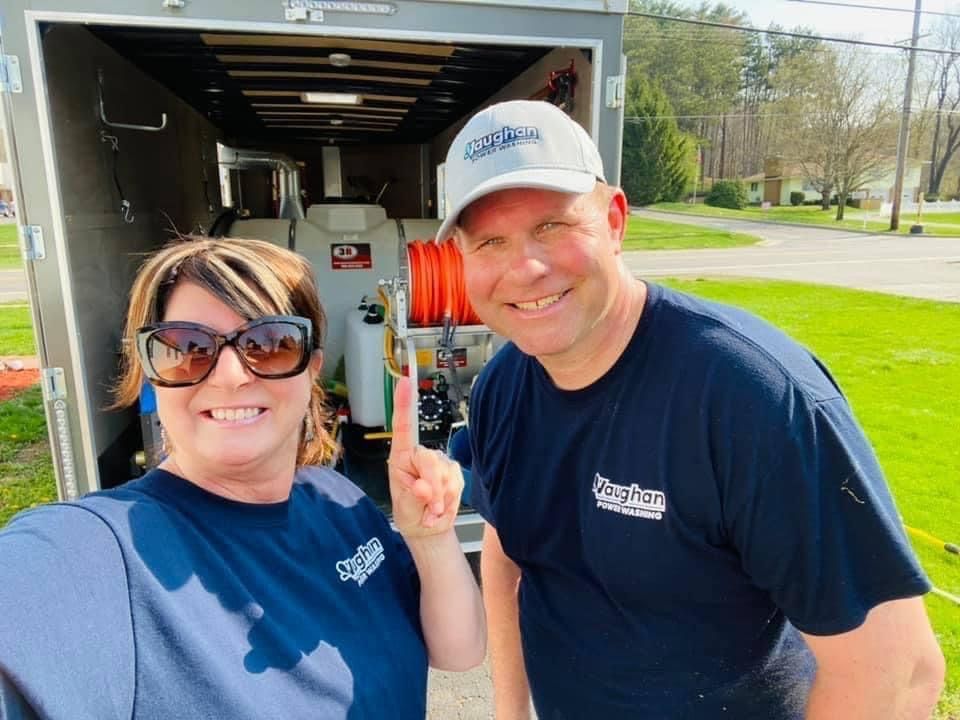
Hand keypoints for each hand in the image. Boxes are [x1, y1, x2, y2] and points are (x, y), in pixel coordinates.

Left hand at [388, 376, 463, 538]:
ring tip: (431, 511)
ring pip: (447, 475)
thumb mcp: (405, 509)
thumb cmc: (410, 514)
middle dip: (432, 489)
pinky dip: (449, 500)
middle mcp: (420, 456)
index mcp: (400, 458)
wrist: (427, 529)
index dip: (404, 403)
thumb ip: (413, 497)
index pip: (403, 427)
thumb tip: (423, 487)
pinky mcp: (453, 471)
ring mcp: (439, 463)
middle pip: (431, 462)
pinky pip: (457, 483)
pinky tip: (440, 508)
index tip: (404, 381)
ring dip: (440, 499)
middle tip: (429, 509)